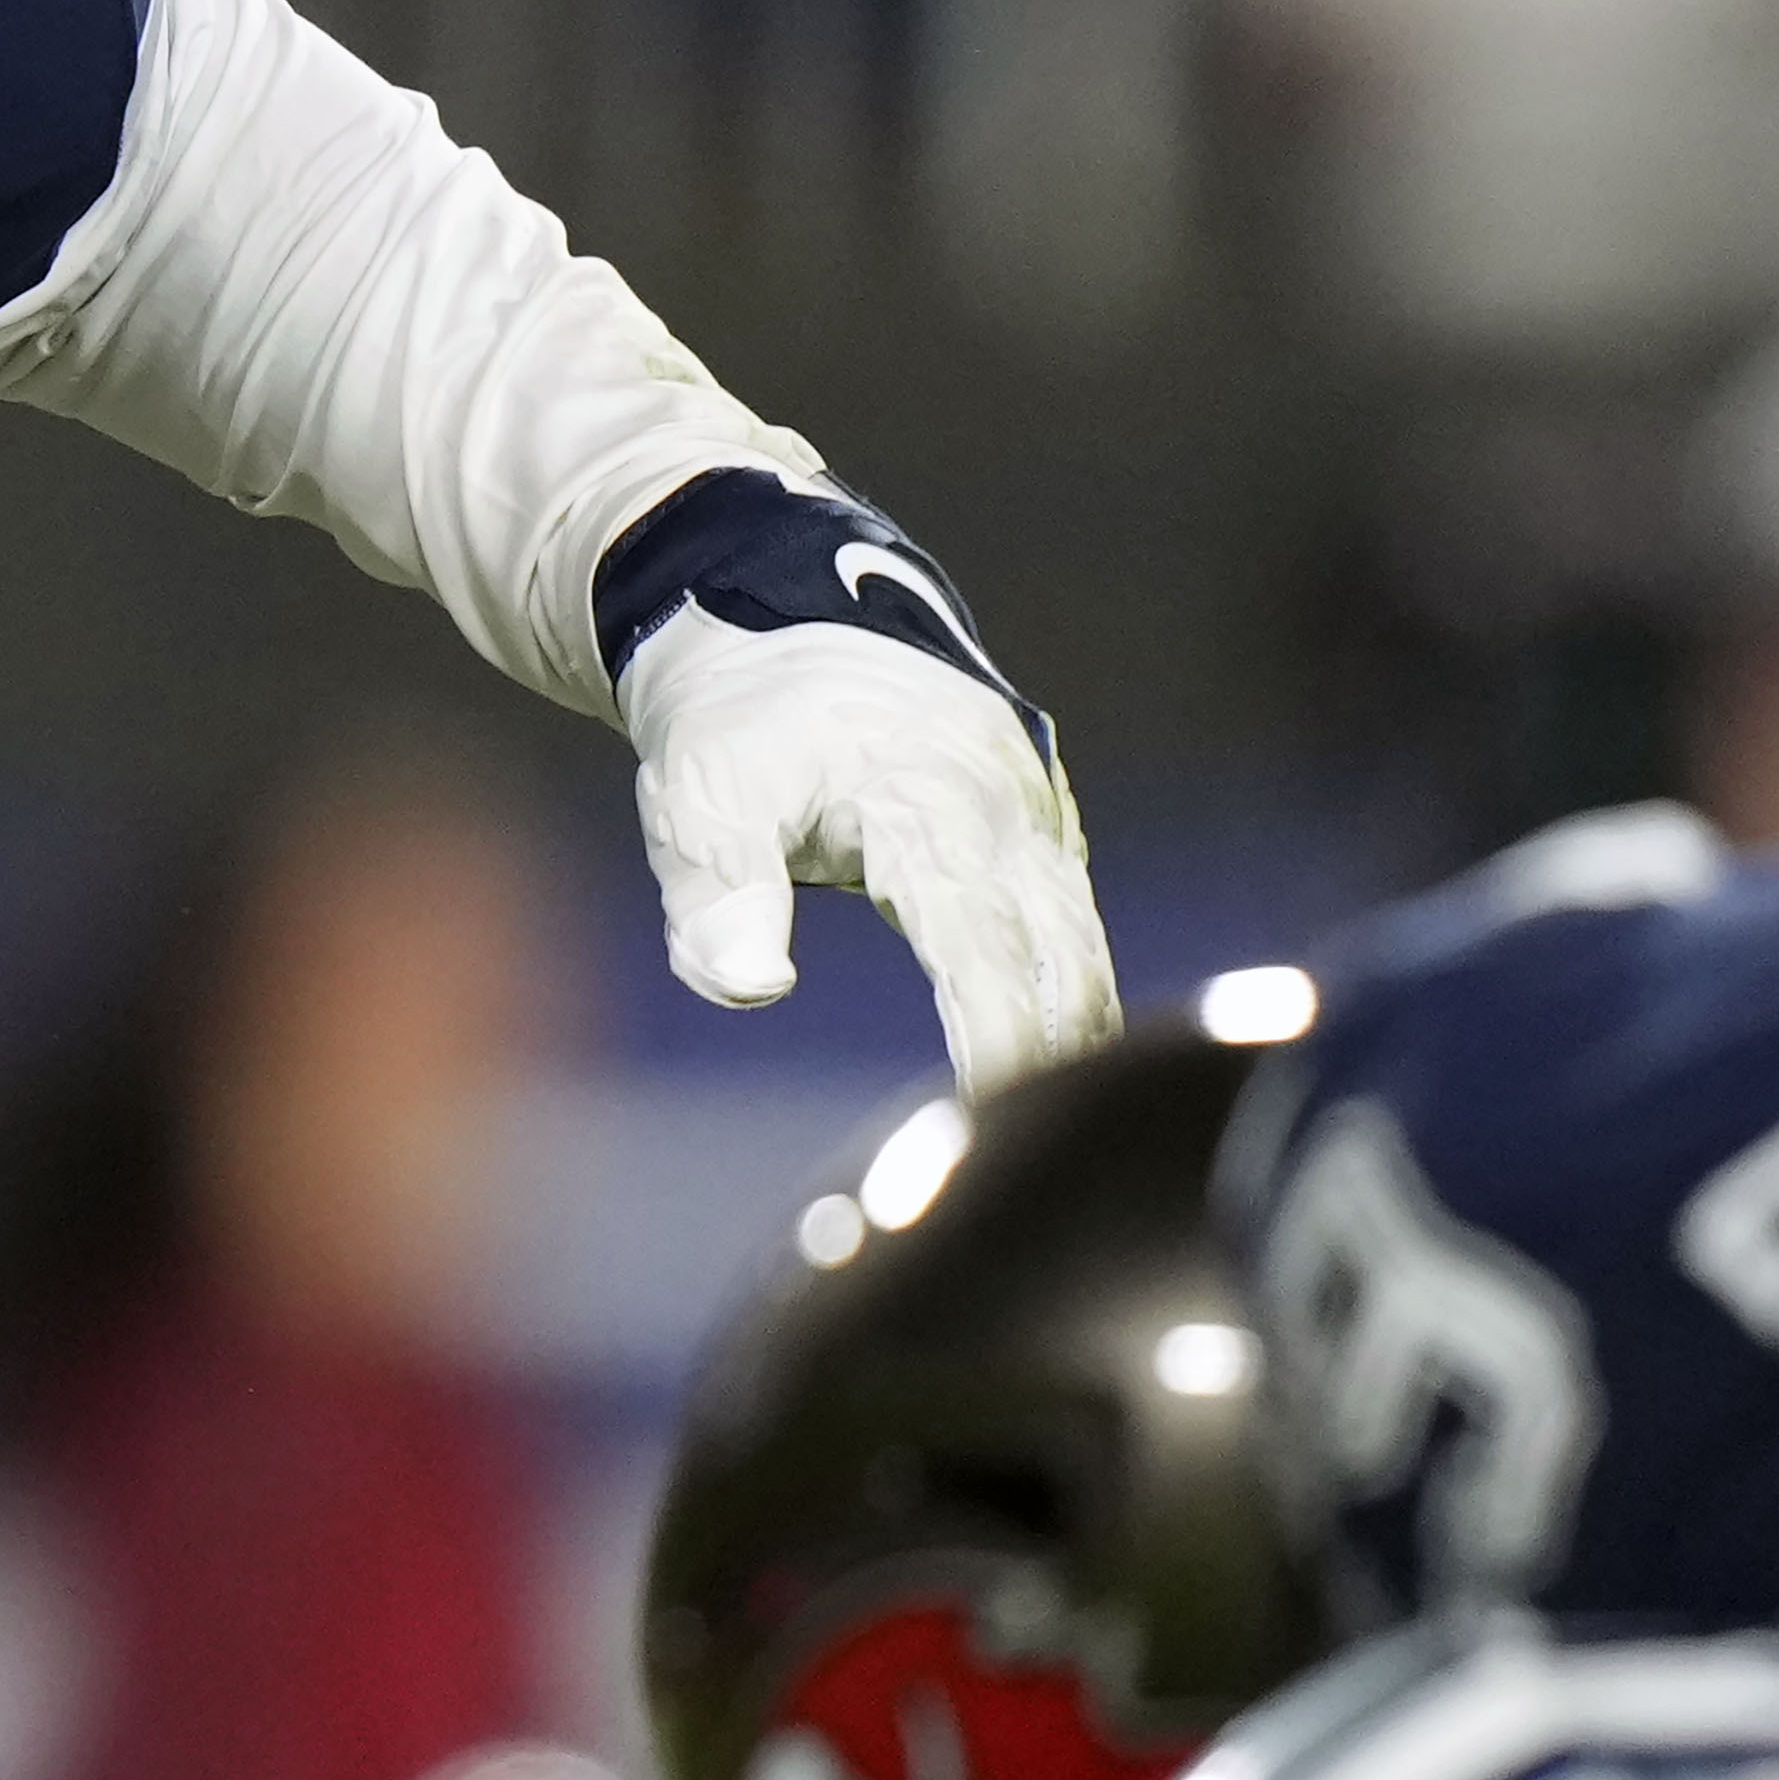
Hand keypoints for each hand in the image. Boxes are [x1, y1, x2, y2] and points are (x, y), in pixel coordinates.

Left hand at [628, 609, 1117, 1092]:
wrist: (775, 622)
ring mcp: (1032, 814)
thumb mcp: (696, 794)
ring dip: (1081, 1027)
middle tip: (1046, 1157)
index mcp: (929, 805)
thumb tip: (750, 987)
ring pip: (1081, 941)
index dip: (995, 1035)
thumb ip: (716, 892)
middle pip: (1060, 955)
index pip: (979, 946)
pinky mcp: (1034, 825)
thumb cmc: (734, 719)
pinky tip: (1063, 1057)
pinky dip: (1073, 988)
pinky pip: (1071, 919)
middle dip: (1059, 1051)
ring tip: (1070, 1129)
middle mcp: (1004, 811)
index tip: (993, 1111)